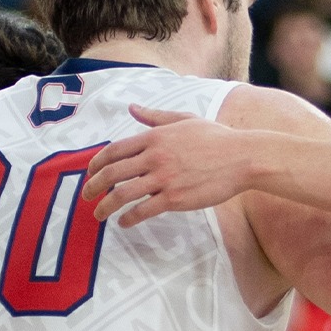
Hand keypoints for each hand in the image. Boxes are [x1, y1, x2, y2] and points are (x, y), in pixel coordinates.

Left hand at [84, 105, 253, 225]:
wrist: (243, 158)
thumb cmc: (217, 138)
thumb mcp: (184, 119)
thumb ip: (155, 117)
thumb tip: (132, 108)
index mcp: (154, 137)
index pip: (114, 150)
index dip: (96, 163)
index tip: (90, 173)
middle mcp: (154, 157)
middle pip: (112, 173)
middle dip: (93, 187)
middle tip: (86, 196)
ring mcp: (164, 179)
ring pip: (123, 194)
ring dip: (105, 207)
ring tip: (99, 215)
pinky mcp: (175, 199)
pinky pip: (144, 210)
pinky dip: (129, 218)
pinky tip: (124, 223)